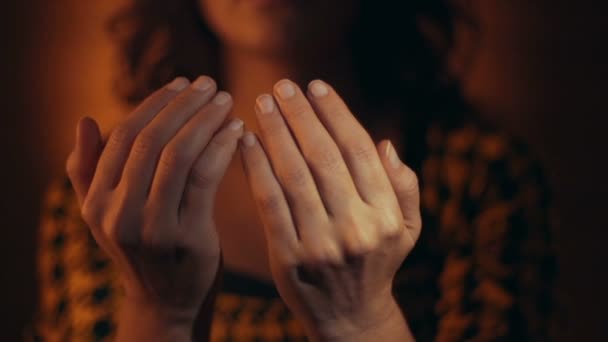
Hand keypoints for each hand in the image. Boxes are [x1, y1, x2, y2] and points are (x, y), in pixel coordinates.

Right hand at [66, 76, 243, 337]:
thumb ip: (88, 170)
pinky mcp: (187, 236)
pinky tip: (237, 130)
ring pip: (179, 155)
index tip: (183, 83)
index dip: (156, 103)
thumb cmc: (143, 247)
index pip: (125, 135)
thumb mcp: (106, 214)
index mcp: (96, 201)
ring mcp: (152, 227)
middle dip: (184, 105)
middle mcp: (117, 213)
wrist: (166, 300)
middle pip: (152, 140)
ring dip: (206, 120)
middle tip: (210, 84)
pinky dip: (222, 147)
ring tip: (226, 101)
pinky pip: (205, 177)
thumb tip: (85, 120)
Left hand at [239, 79, 420, 340]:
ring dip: (276, 133)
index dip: (336, 114)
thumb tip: (384, 143)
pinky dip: (256, 168)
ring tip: (263, 104)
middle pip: (323, 157)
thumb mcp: (407, 230)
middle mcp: (356, 228)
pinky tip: (246, 141)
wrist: (349, 318)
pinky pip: (269, 202)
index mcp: (386, 216)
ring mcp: (321, 244)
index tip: (317, 87)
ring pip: (294, 175)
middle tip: (283, 86)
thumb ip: (403, 187)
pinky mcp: (288, 257)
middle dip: (301, 115)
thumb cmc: (377, 264)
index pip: (358, 151)